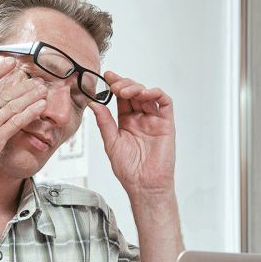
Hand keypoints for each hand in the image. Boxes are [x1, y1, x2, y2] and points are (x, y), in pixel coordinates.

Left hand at [89, 71, 175, 200]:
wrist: (143, 185)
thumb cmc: (129, 170)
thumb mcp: (111, 142)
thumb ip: (104, 122)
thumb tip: (94, 103)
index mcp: (126, 123)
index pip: (121, 98)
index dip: (114, 85)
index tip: (106, 76)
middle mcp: (140, 119)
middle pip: (134, 93)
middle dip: (123, 84)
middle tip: (113, 85)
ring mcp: (154, 121)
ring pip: (148, 95)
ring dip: (136, 88)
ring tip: (124, 91)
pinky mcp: (167, 124)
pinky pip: (165, 103)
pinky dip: (155, 93)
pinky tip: (144, 94)